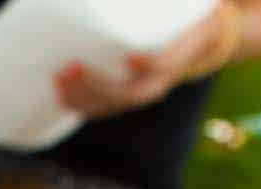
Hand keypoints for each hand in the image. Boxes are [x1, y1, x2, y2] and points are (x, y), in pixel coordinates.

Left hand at [55, 3, 236, 116]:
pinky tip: (61, 94)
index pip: (165, 64)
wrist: (202, 34)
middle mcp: (165, 77)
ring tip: (58, 82)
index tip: (131, 58)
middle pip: (131, 94)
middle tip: (70, 69)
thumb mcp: (188, 1)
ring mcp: (146, 89)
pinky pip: (106, 106)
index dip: (150, 66)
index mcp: (184, 49)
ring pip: (114, 105)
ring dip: (84, 98)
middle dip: (98, 86)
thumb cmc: (191, 9)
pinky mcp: (130, 92)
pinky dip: (83, 103)